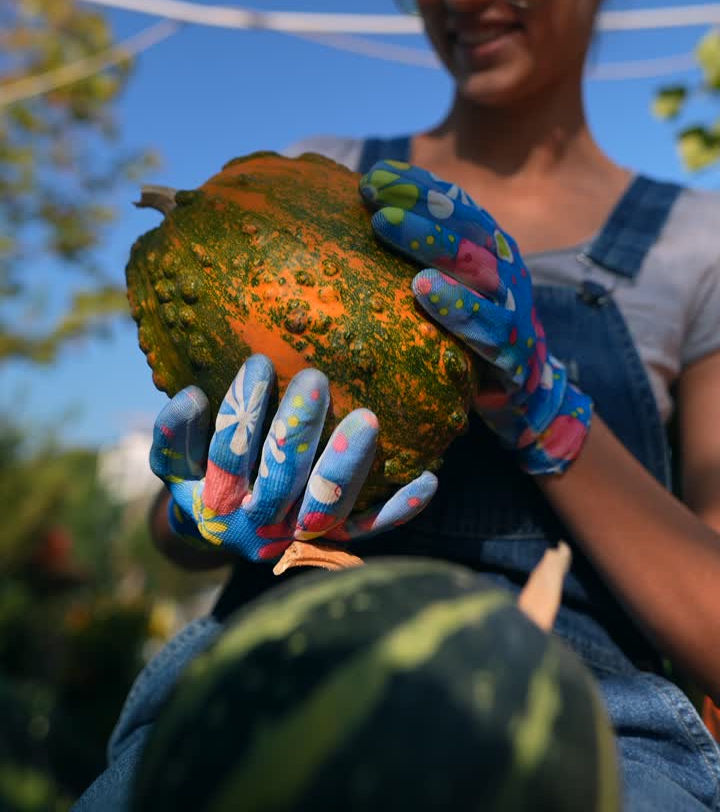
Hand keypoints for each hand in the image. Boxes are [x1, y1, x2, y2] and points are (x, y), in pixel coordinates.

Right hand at [150, 353, 437, 560]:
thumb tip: (191, 395)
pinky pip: (372, 529)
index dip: (242, 410)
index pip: (228, 455)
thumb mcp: (177, 462)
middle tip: (316, 378)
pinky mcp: (338, 544)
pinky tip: (429, 479)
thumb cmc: (202, 478)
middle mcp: (259, 527)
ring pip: (327, 507)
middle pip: (279, 483)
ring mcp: (301, 538)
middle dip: (297, 430)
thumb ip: (175, 433)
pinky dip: (400, 508)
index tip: (260, 361)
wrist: (226, 536)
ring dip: (347, 464)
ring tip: (367, 417)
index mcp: (215, 504)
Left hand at [360, 160, 591, 474]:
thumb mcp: (448, 283)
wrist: (522, 388)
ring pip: (474, 264)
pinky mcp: (513, 347)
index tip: (374, 175)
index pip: (455, 203)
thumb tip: (363, 213)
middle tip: (373, 192)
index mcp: (489, 245)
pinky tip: (421, 288)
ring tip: (384, 222)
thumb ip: (418, 252)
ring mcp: (512, 304)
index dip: (417, 184)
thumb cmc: (469, 327)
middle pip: (464, 223)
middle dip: (417, 202)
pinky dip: (454, 303)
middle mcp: (504, 266)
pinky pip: (484, 323)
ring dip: (428, 239)